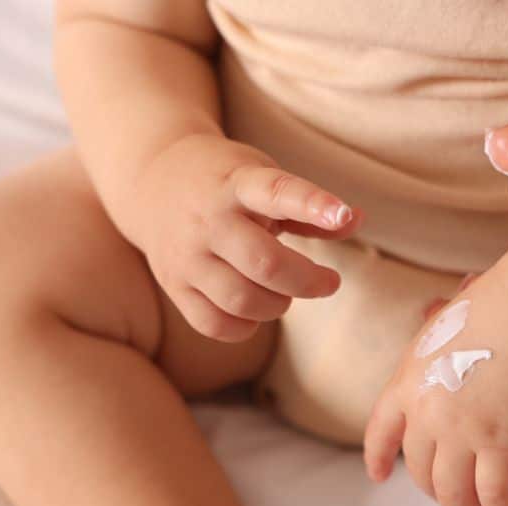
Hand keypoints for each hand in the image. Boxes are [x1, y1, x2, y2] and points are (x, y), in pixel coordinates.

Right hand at [131, 133, 361, 341]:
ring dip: (278, 305)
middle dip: (308, 281)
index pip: (276, 191)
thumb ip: (309, 207)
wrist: (151, 180)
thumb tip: (355, 219)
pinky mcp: (173, 284)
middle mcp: (208, 220)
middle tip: (328, 282)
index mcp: (237, 184)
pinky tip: (255, 310)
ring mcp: (187, 255)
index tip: (342, 212)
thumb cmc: (226, 182)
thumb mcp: (264, 177)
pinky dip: (245, 326)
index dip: (312, 203)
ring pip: (241, 300)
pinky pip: (214, 324)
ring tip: (285, 293)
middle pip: (264, 264)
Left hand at [364, 287, 507, 505]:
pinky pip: (491, 493)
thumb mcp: (451, 315)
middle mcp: (426, 412)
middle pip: (420, 471)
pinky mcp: (498, 446)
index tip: (378, 476)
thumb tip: (434, 312)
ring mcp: (460, 432)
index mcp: (409, 379)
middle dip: (436, 490)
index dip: (379, 457)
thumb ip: (439, 331)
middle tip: (456, 497)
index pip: (382, 429)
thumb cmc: (505, 303)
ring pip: (452, 493)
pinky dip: (499, 505)